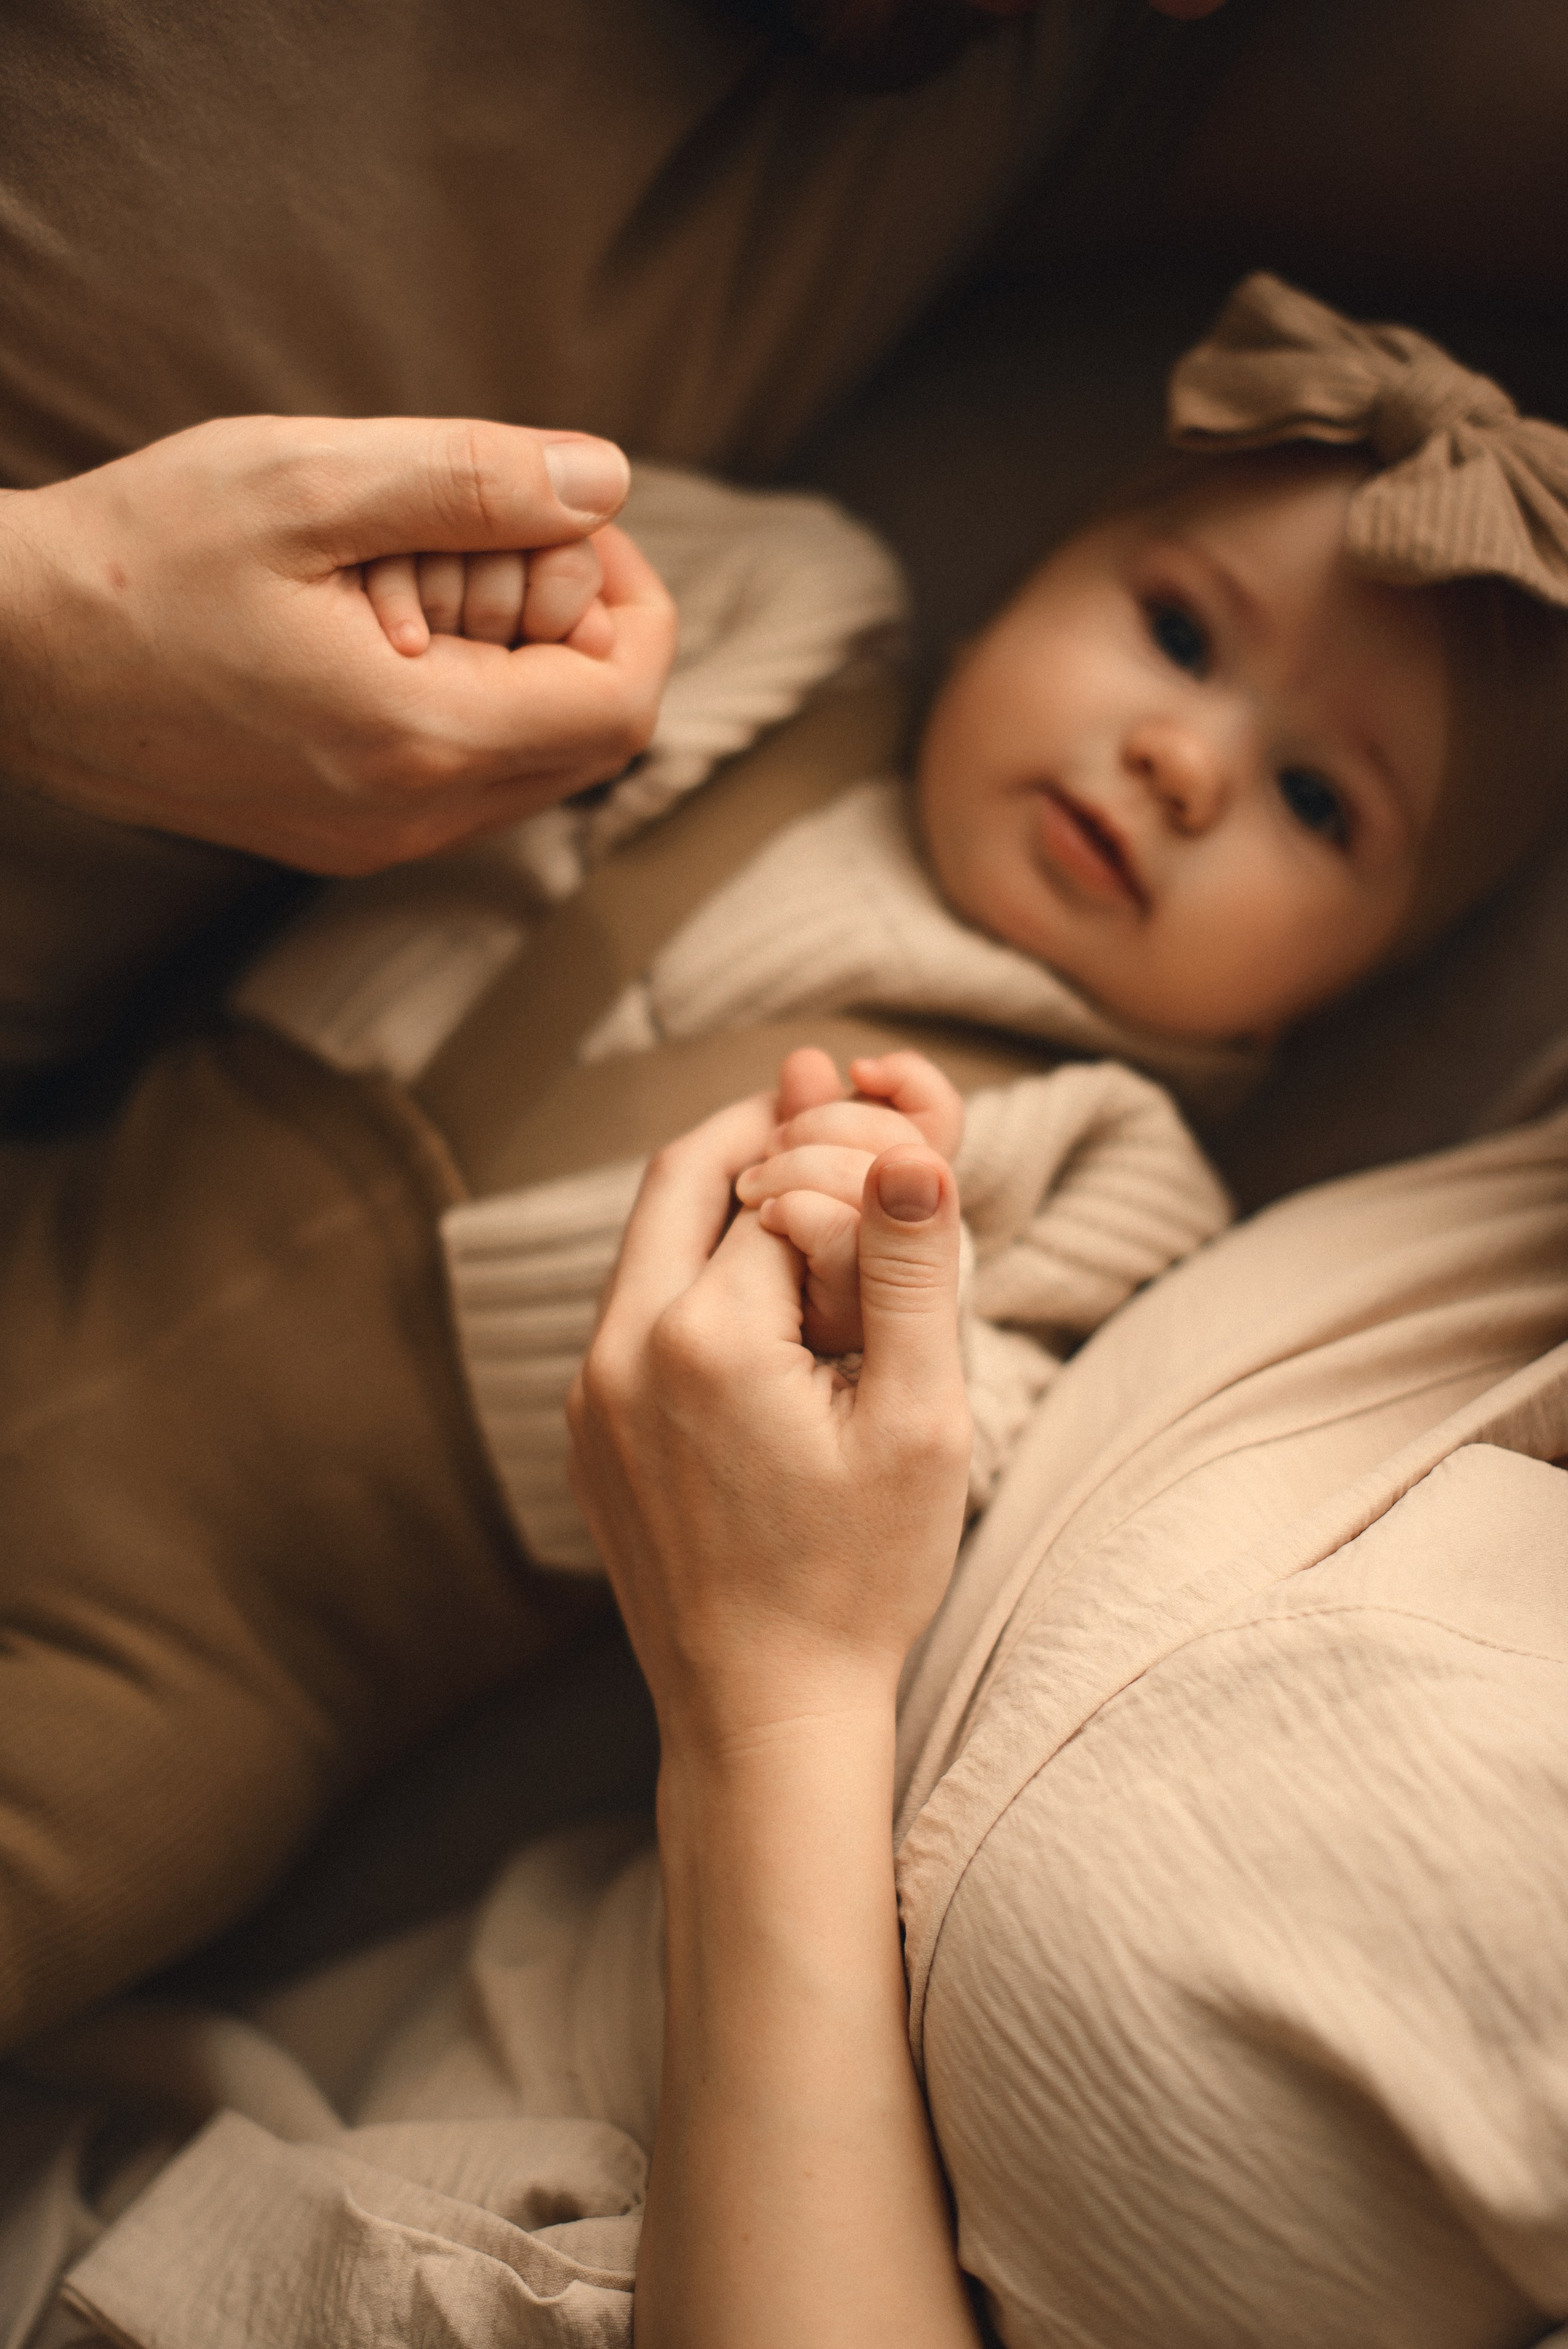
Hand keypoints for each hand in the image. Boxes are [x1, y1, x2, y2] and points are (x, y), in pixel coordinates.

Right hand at [0, 415, 676, 872]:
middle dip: (575, 626)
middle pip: (590, 740)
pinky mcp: (337, 837)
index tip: (571, 522)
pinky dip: (465, 697)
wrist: (5, 655)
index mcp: (420, 741)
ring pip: (530, 763)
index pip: (623, 703)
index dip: (633, 601)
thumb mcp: (303, 483)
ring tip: (426, 572)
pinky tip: (384, 624)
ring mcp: (373, 842)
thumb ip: (470, 480)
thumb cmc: (138, 556)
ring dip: (519, 661)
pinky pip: (462, 779)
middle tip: (495, 537)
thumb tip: (605, 483)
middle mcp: (411, 820)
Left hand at [568, 1081, 979, 2348]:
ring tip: (809, 1176)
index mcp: (701, 1338)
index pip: (785, 1191)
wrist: (763, 1713)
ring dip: (729, 1195)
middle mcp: (618, 1350)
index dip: (855, 1168)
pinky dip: (700, 1270)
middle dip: (765, 1128)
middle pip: (684, 1176)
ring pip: (653, 1240)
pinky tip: (766, 1285)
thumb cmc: (855, 1579)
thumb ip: (914, 1272)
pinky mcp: (590, 1430)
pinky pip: (638, 1308)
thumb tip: (912, 1148)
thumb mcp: (920, 1423)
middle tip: (831, 1094)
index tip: (910, 1162)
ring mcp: (590, 1393)